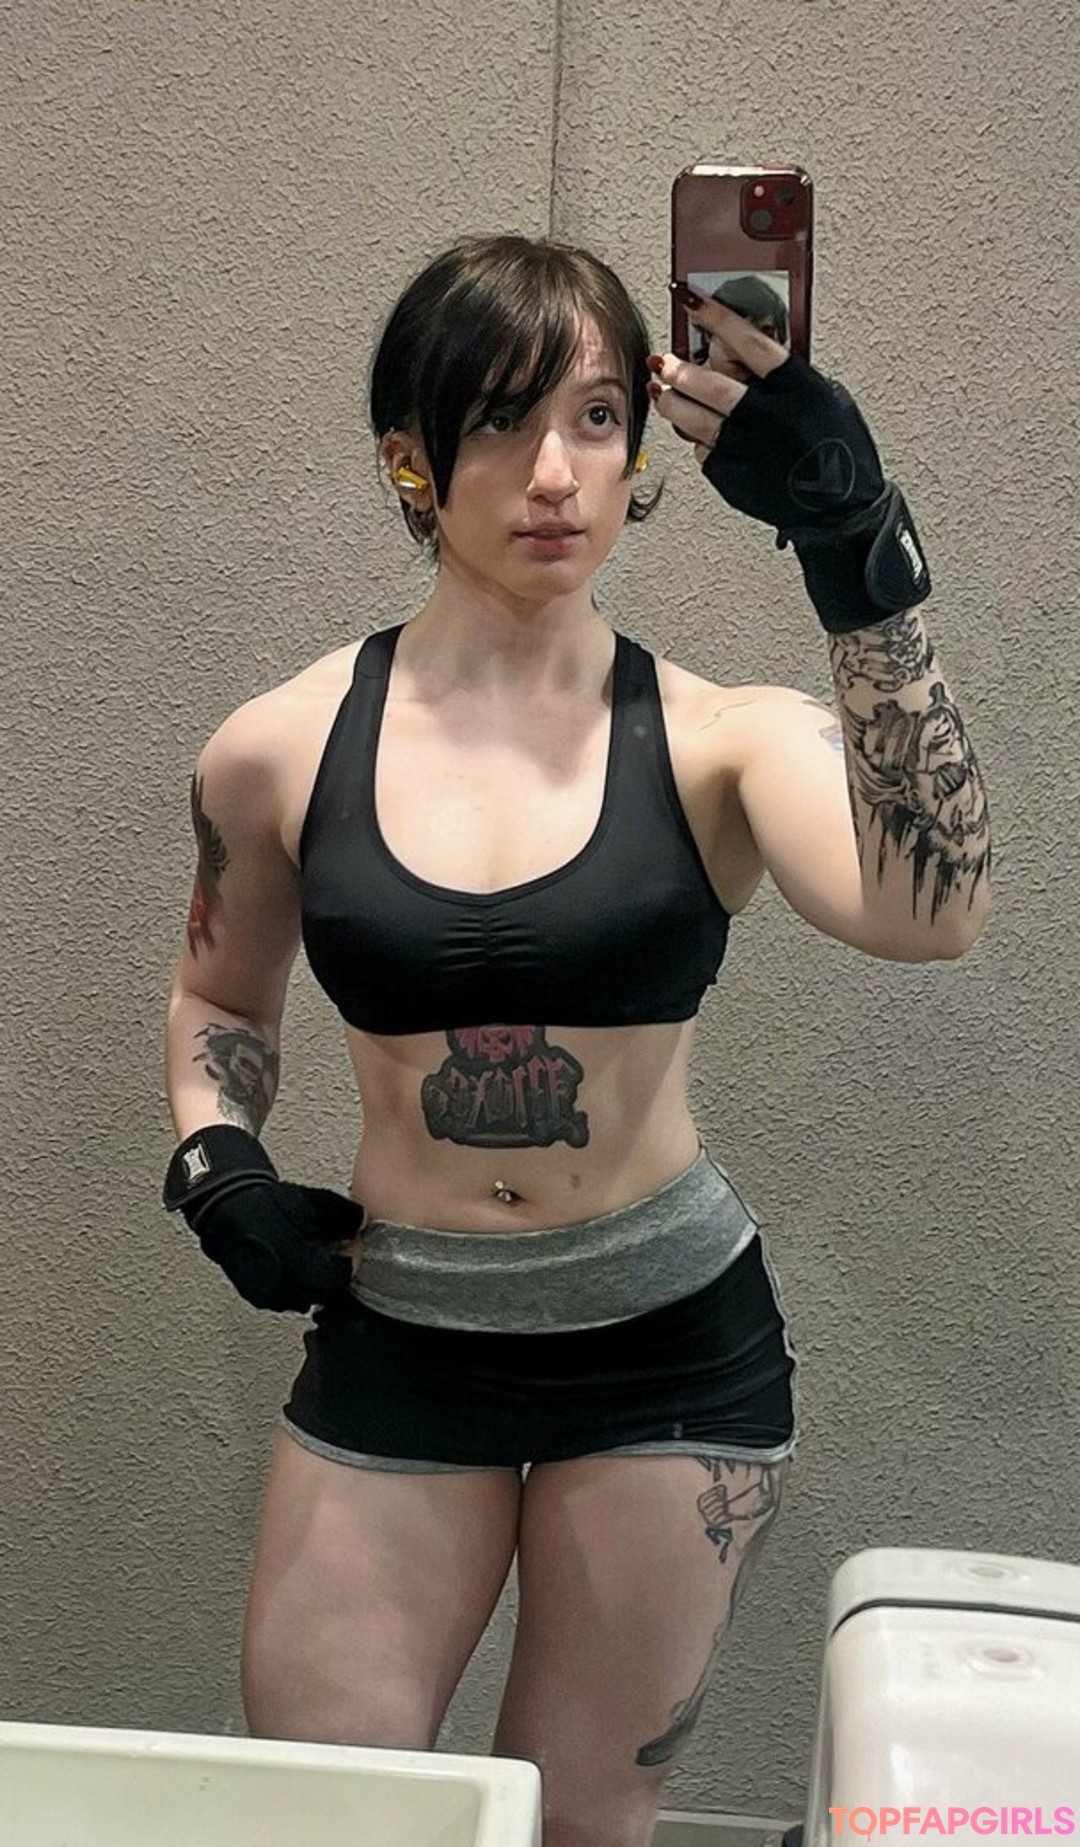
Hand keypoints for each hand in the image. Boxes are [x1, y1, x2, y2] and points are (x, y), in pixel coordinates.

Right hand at [194, 1179, 362, 1313]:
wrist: (228, 1207)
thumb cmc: (268, 1204)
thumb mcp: (317, 1203)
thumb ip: (346, 1216)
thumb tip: (361, 1224)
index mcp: (307, 1270)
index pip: (343, 1278)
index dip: (348, 1260)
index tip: (348, 1248)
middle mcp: (288, 1290)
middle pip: (325, 1292)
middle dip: (331, 1273)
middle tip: (330, 1252)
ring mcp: (270, 1296)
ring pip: (304, 1297)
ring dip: (312, 1282)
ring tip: (308, 1256)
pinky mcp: (256, 1296)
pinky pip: (284, 1297)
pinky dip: (292, 1285)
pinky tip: (289, 1262)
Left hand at [648, 295, 930, 630]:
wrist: (841, 512)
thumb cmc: (838, 452)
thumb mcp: (827, 399)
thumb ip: (788, 375)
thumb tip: (743, 348)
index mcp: (801, 390)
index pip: (751, 344)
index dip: (718, 320)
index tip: (693, 302)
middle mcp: (774, 420)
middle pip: (715, 386)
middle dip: (682, 370)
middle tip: (665, 360)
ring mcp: (751, 452)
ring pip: (698, 420)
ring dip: (673, 402)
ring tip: (662, 391)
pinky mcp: (735, 480)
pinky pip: (704, 451)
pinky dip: (695, 437)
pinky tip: (690, 428)